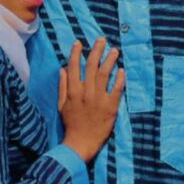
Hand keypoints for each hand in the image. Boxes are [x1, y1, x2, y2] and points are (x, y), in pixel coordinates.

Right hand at [58, 38, 124, 162]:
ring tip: (114, 51)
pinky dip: (119, 79)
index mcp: (73, 92)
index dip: (76, 53)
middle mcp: (85, 93)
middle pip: (91, 67)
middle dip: (96, 51)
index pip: (74, 68)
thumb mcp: (61, 105)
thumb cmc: (71, 124)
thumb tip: (62, 69)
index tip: (79, 42)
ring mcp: (98, 100)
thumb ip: (62, 86)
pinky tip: (121, 70)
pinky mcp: (110, 107)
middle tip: (101, 40)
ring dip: (109, 61)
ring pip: (104, 75)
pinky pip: (116, 89)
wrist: (80, 143)